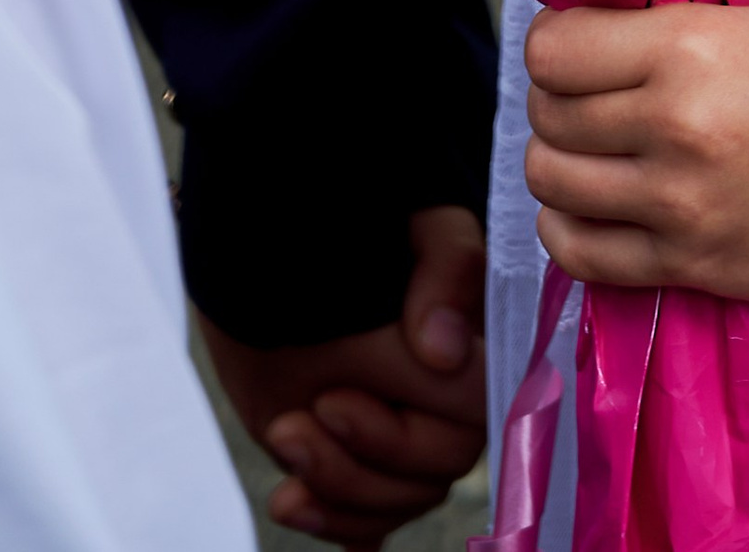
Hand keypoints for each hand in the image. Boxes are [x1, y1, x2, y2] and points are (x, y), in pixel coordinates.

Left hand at [198, 202, 486, 544]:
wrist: (277, 253)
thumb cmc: (358, 228)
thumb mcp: (415, 227)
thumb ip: (449, 269)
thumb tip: (444, 350)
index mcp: (470, 350)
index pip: (468, 423)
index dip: (400, 432)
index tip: (333, 402)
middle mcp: (444, 405)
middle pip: (429, 477)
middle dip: (355, 461)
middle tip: (299, 418)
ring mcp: (400, 438)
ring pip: (394, 506)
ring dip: (332, 487)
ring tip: (283, 434)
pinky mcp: (359, 464)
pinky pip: (366, 526)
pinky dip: (330, 522)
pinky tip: (291, 499)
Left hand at [525, 0, 748, 306]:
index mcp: (689, 49)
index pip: (553, 50)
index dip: (557, 39)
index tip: (581, 39)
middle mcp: (672, 129)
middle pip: (547, 116)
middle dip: (559, 97)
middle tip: (592, 90)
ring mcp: (678, 208)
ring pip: (551, 184)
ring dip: (562, 160)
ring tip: (597, 147)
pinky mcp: (691, 267)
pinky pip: (579, 255)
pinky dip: (571, 227)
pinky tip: (597, 204)